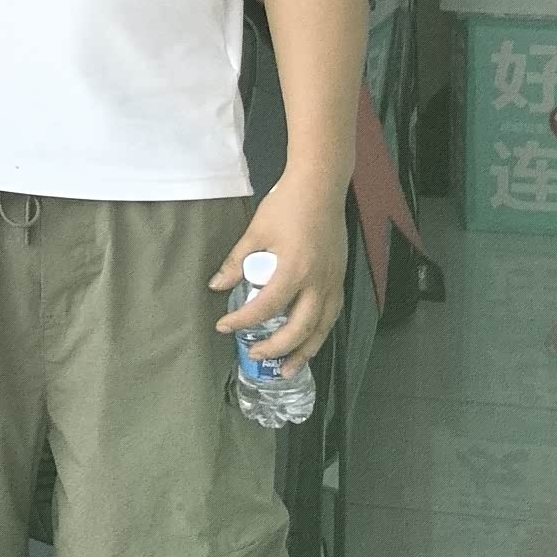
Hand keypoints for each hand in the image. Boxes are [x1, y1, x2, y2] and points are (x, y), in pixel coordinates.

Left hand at [211, 180, 348, 362]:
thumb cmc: (286, 205)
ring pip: (322, 328)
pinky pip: (331, 315)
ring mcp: (332, 282)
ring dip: (305, 351)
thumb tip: (217, 286)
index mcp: (294, 270)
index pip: (266, 308)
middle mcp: (317, 282)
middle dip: (277, 348)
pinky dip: (319, 333)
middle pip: (300, 328)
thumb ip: (237, 262)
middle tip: (255, 355)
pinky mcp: (339, 278)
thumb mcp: (255, 232)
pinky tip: (307, 341)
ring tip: (287, 369)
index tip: (224, 326)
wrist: (320, 187)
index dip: (243, 321)